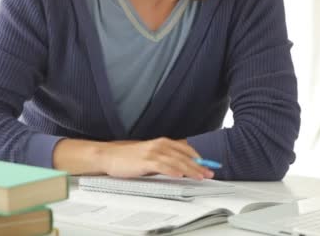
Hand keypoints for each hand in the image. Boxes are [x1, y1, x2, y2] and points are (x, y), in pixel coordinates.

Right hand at [98, 137, 214, 179]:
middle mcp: (160, 145)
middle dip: (199, 165)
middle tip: (210, 173)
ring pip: (176, 161)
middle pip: (184, 156)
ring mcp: (152, 152)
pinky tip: (179, 175)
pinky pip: (162, 166)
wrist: (110, 155)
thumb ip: (166, 158)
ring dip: (190, 169)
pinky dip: (172, 170)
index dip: (199, 157)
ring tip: (200, 176)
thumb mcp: (151, 154)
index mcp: (163, 142)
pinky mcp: (145, 161)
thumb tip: (182, 167)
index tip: (209, 165)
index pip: (186, 149)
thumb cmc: (130, 157)